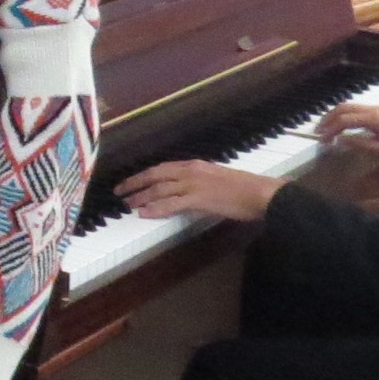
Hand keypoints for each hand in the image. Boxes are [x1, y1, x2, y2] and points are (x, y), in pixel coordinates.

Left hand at [114, 159, 282, 222]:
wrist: (259, 193)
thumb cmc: (243, 189)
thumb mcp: (215, 179)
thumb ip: (198, 182)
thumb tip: (183, 192)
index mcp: (195, 165)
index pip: (162, 168)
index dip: (144, 175)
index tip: (131, 181)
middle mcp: (191, 171)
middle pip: (155, 175)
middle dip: (135, 183)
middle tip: (119, 191)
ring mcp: (194, 184)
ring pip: (159, 189)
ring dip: (141, 197)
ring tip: (127, 204)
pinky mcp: (199, 199)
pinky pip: (171, 204)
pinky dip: (155, 208)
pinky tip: (144, 213)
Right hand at [315, 103, 378, 169]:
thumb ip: (360, 145)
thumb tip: (340, 140)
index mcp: (374, 118)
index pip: (345, 119)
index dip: (330, 129)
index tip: (321, 140)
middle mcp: (374, 109)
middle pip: (344, 108)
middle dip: (328, 118)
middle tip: (318, 132)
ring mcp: (378, 110)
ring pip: (350, 107)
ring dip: (336, 116)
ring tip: (326, 129)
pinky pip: (357, 111)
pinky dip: (345, 117)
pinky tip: (342, 127)